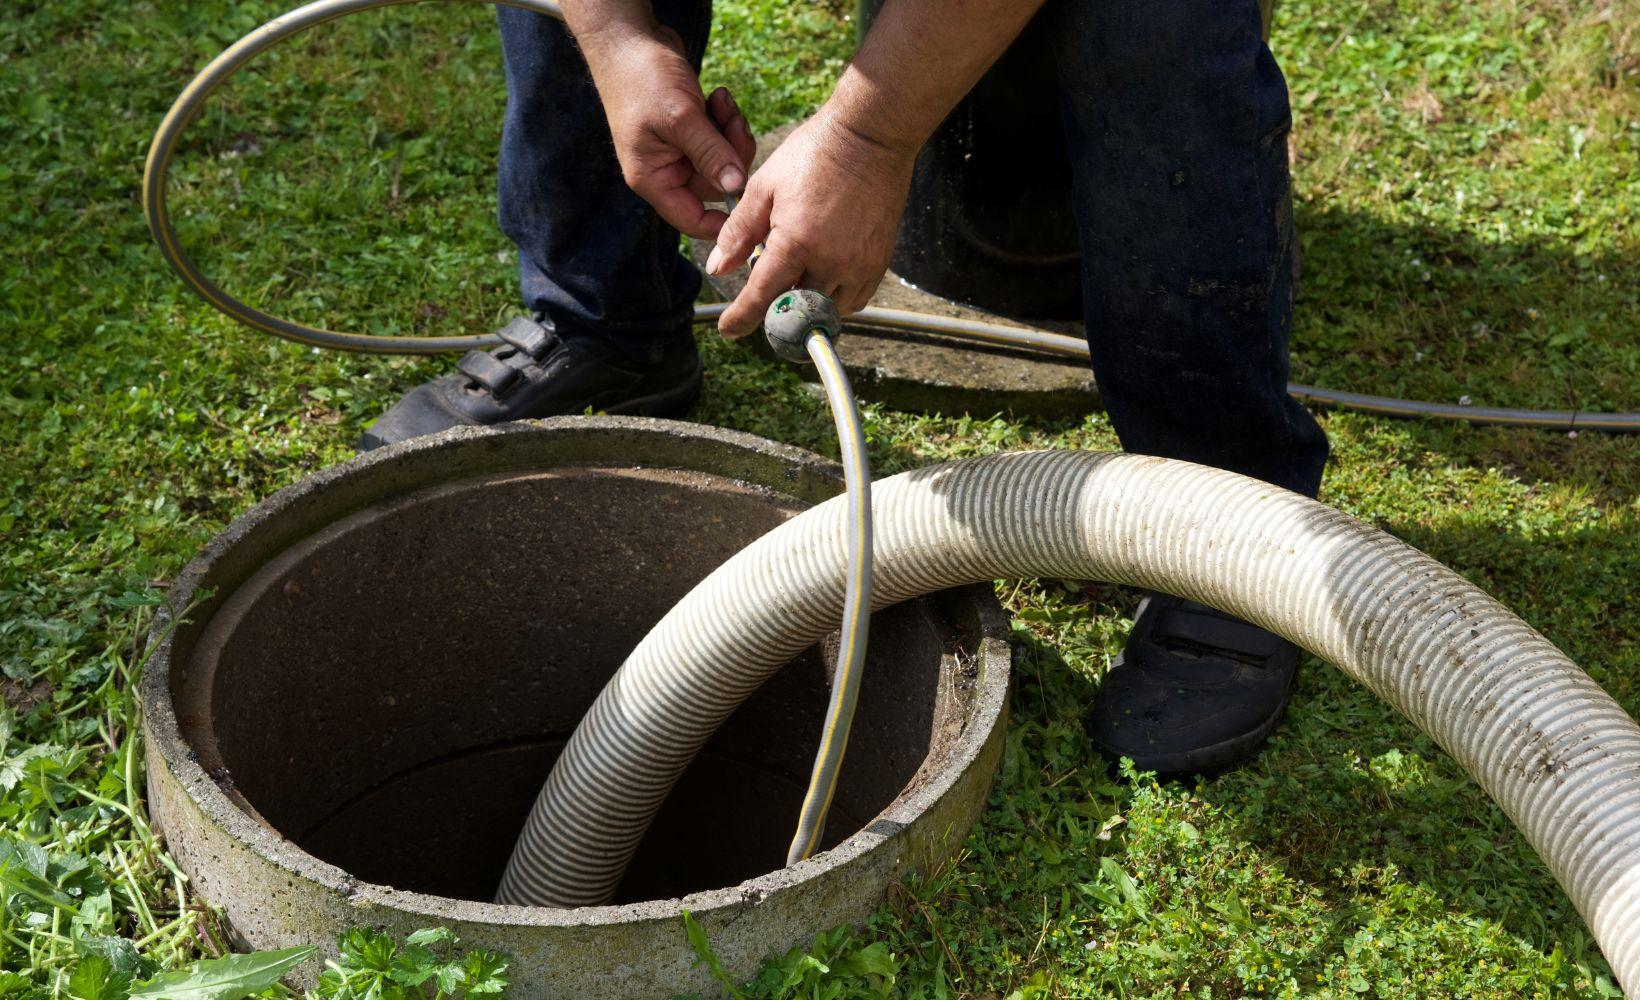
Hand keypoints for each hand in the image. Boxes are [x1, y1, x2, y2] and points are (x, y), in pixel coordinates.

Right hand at [578, 21, 755, 238]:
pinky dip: (725, 120)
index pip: (692, 220)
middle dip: (732, 156)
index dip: (723, 222)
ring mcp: (678, 150)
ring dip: (731, 133)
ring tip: (724, 102)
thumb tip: (736, 187)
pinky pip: (720, 139)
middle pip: (715, 186)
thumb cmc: (642, 77)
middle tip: (735, 123)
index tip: (751, 202)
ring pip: (722, 161)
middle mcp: (665, 170)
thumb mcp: (680, 117)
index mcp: (653, 178)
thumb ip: (711, 154)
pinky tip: (718, 96)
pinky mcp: (690, 131)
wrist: (628, 38)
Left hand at [705, 109, 915, 337]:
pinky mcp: (879, 262)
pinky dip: (834, 299)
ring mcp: (859, 264)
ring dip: (806, 304)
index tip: (728, 329)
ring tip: (796, 276)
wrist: (870, 137)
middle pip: (795, 309)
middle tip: (766, 290)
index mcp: (796, 241)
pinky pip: (854, 300)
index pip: (762, 296)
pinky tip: (822, 278)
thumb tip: (718, 268)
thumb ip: (737, 232)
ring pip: (826, 310)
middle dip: (776, 307)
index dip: (741, 318)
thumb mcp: (763, 187)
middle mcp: (831, 261)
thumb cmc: (814, 154)